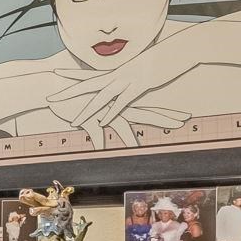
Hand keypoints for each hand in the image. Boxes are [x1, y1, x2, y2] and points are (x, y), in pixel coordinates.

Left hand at [47, 43, 198, 132]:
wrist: (179, 48)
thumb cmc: (162, 56)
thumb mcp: (140, 63)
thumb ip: (129, 71)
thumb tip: (123, 76)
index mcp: (116, 69)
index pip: (89, 72)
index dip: (71, 73)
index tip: (55, 72)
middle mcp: (117, 74)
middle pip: (87, 85)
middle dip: (68, 93)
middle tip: (50, 99)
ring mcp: (127, 80)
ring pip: (102, 97)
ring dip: (87, 111)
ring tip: (74, 122)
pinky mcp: (140, 86)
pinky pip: (123, 102)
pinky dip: (113, 112)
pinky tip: (103, 121)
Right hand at [47, 90, 189, 149]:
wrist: (58, 91)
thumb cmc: (79, 98)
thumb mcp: (99, 110)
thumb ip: (110, 117)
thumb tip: (119, 128)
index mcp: (122, 105)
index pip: (149, 110)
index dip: (166, 114)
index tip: (183, 117)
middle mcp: (117, 107)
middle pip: (144, 114)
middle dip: (164, 118)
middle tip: (182, 121)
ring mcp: (104, 112)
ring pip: (122, 125)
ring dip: (132, 137)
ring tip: (142, 147)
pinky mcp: (88, 116)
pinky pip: (96, 130)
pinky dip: (100, 140)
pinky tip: (103, 150)